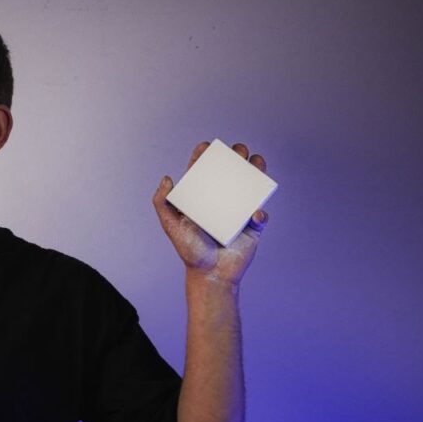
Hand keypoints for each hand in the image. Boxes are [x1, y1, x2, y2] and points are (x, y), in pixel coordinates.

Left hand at [153, 141, 269, 284]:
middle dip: (235, 157)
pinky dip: (260, 213)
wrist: (211, 274)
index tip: (206, 147)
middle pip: (230, 173)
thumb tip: (167, 177)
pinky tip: (254, 215)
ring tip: (255, 163)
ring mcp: (238, 212)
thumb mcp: (171, 226)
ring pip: (250, 186)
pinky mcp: (252, 226)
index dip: (204, 156)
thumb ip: (161, 203)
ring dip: (256, 170)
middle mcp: (220, 201)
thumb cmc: (189, 250)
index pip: (203, 171)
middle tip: (236, 152)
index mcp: (201, 199)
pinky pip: (260, 215)